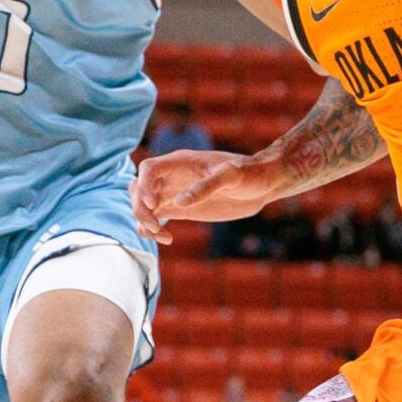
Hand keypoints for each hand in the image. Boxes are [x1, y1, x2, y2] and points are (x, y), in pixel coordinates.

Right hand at [133, 150, 280, 241]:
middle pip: (139, 188)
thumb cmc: (249, 174)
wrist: (262, 184)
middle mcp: (173, 176)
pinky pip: (157, 217)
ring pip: (144, 204)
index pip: (148, 169)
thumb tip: (178, 201)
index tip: (152, 206)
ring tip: (163, 235)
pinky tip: (167, 238)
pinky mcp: (182, 209)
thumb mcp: (232, 176)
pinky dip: (153, 229)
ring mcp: (175, 193)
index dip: (143, 186)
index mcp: (182, 162)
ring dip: (144, 221)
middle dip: (140, 209)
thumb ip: (207, 186)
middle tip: (156, 228)